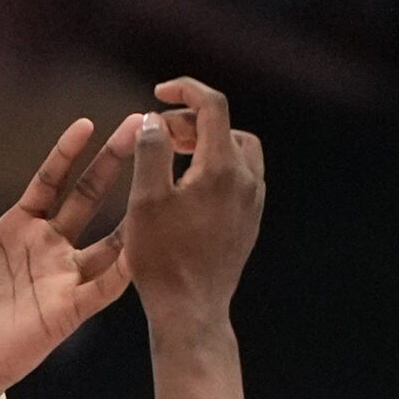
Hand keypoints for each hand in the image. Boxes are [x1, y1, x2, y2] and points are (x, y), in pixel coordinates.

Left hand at [0, 115, 139, 398]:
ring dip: (134, 209)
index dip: (68, 153)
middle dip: (114, 162)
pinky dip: (129, 266)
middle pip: (88, 197)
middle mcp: (46, 248)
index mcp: (15, 229)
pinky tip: (147, 242)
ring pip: (109, 237)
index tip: (87, 122)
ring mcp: (60, 278)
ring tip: (160, 177)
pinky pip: (106, 285)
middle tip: (141, 126)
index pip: (49, 181)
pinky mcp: (67, 311)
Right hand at [124, 77, 265, 322]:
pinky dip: (214, 166)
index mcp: (223, 169)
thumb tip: (152, 119)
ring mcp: (252, 202)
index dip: (185, 90)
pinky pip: (239, 177)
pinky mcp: (249, 220)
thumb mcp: (145, 198)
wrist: (191, 308)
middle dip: (191, 120)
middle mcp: (247, 180)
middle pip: (225, 127)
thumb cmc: (162, 256)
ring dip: (206, 143)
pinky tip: (186, 187)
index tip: (158, 93)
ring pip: (237, 151)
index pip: (213, 106)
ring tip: (171, 156)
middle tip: (157, 133)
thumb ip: (151, 150)